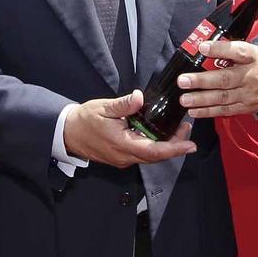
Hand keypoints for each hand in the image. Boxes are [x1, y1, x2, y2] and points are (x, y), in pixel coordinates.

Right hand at [62, 90, 196, 168]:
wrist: (67, 133)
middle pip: (156, 156)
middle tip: (186, 129)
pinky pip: (143, 154)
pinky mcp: (121, 157)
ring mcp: (123, 159)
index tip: (190, 145)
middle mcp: (125, 156)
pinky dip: (155, 146)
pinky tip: (160, 133)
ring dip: (166, 146)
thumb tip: (139, 97)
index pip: (154, 151)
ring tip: (178, 130)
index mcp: (122, 145)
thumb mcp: (104, 108)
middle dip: (175, 145)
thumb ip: (123, 105)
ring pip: (150, 156)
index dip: (174, 149)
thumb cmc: (84, 120)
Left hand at [178, 41, 257, 118]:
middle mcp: (251, 76)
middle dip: (202, 81)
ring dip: (202, 99)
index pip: (238, 51)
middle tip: (183, 81)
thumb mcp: (252, 51)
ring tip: (184, 99)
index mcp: (253, 57)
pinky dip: (209, 112)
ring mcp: (249, 94)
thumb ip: (230, 50)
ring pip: (223, 98)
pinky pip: (226, 110)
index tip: (202, 47)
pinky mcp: (246, 107)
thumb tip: (203, 48)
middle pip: (226, 79)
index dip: (220, 49)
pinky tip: (194, 111)